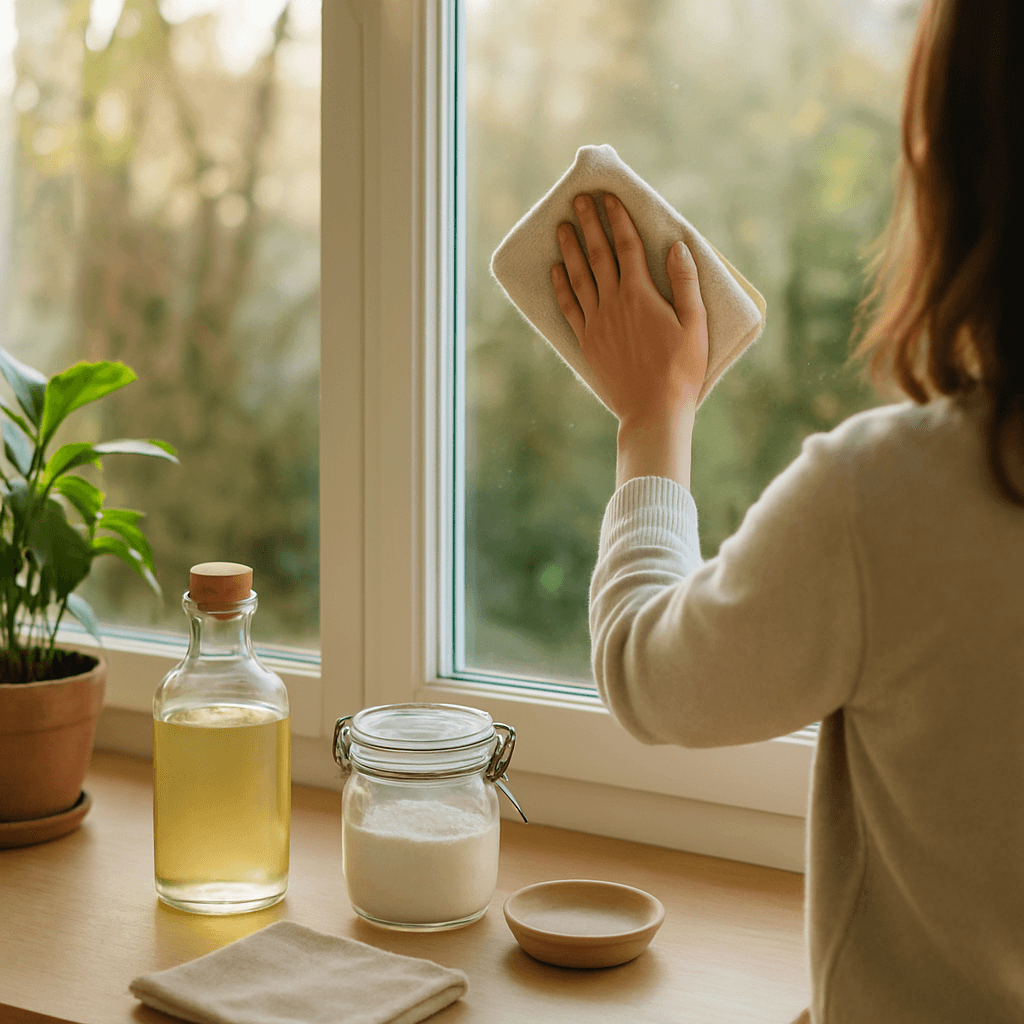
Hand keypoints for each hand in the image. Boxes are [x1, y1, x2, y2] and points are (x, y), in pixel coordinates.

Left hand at [550, 192, 708, 432]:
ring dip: (570, 249)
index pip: (627, 246)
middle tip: (578, 200)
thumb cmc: (681, 370)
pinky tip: (557, 270)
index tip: (609, 197)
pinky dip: (561, 286)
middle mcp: (613, 303)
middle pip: (598, 255)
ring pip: (578, 277)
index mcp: (640, 295)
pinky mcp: (587, 341)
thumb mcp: (695, 324)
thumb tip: (677, 246)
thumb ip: (685, 283)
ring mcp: (596, 323)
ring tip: (562, 227)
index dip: (618, 219)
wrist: (652, 410)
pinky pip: (569, 307)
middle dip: (589, 224)